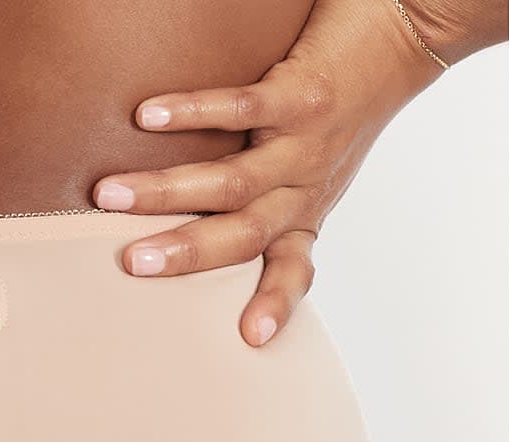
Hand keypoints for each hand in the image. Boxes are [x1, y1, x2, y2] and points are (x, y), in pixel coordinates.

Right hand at [92, 0, 445, 345]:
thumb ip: (260, 204)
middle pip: (243, 235)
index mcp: (305, 215)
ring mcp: (304, 143)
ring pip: (231, 182)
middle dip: (184, 253)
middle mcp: (305, 188)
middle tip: (131, 264)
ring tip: (110, 195)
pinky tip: (147, 117)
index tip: (250, 338)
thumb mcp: (310, 173)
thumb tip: (183, 235)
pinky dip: (190, 113)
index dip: (275, 304)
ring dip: (166, 191)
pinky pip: (241, 107)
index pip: (293, 271)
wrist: (402, 32)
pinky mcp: (302, 92)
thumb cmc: (341, 108)